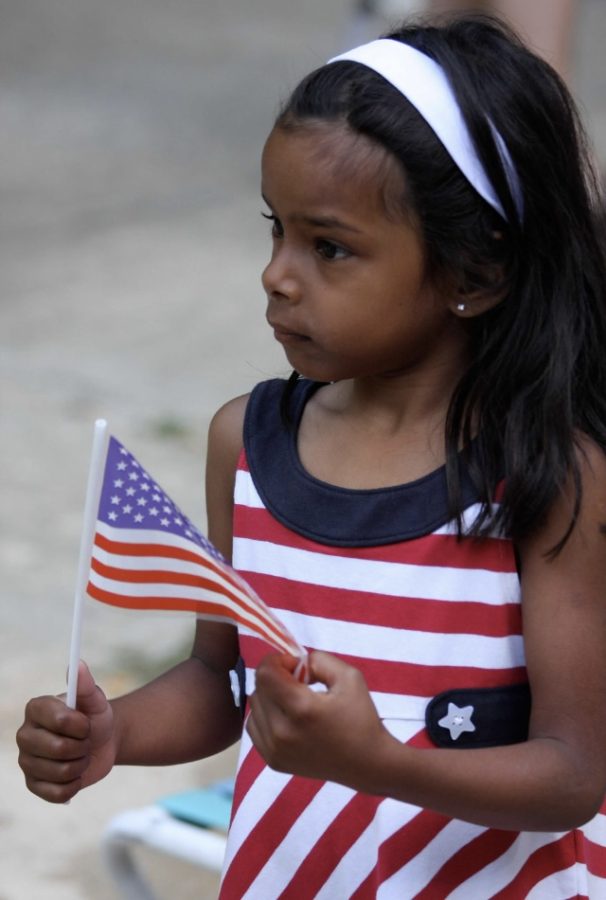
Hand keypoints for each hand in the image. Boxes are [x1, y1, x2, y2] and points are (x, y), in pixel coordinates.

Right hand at [16, 661, 115, 802]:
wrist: (101, 743)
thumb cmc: (95, 717)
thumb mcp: (96, 700)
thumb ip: (86, 684)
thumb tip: (78, 664)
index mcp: (36, 708)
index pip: (60, 721)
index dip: (81, 725)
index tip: (87, 723)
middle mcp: (25, 734)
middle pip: (59, 749)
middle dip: (82, 746)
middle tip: (85, 741)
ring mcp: (26, 761)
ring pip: (61, 772)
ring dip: (80, 765)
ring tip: (80, 756)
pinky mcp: (33, 785)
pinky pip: (58, 793)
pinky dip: (75, 784)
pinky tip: (74, 774)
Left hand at [247, 651, 390, 790]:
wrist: (367, 763)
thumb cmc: (361, 717)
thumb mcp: (349, 676)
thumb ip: (318, 660)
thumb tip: (295, 663)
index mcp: (301, 709)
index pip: (265, 673)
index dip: (277, 660)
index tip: (295, 665)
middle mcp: (282, 732)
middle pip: (258, 688)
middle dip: (276, 677)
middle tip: (299, 682)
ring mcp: (275, 750)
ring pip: (254, 707)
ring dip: (269, 696)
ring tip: (294, 701)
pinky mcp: (273, 762)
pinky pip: (254, 727)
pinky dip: (266, 717)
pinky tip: (287, 718)